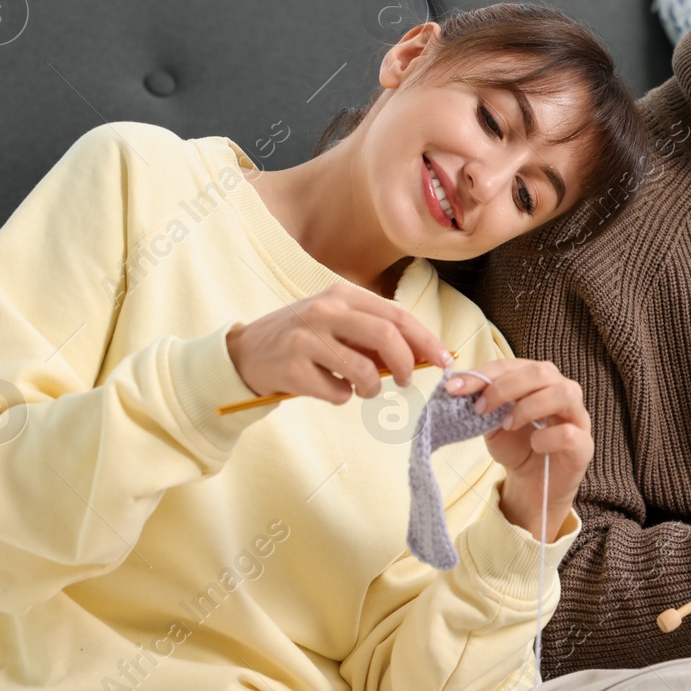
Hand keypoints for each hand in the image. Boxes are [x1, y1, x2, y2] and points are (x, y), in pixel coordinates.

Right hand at [223, 283, 451, 404]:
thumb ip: (373, 334)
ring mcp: (306, 338)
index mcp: (341, 294)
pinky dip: (342, 396)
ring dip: (372, 388)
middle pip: (386, 336)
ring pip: (364, 369)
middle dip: (407, 364)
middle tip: (407, 381)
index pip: (396, 315)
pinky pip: (337, 392)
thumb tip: (422, 354)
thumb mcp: (336, 322)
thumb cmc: (303, 338)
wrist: (245, 353)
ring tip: (362, 388)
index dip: (426, 339)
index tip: (444, 359)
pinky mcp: (292, 368)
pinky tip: (327, 387)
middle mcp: (324, 310)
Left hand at [443, 359, 592, 541]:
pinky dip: (547, 438)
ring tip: (507, 424)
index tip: (454, 387)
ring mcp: (577, 416)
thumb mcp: (491, 422)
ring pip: (563, 393)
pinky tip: (535, 445)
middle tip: (480, 407)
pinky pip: (570, 433)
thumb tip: (458, 387)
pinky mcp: (584, 445)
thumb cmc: (516, 447)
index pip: (512, 364)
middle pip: (541, 371)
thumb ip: (482, 403)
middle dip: (505, 386)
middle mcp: (561, 390)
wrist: (533, 484)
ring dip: (529, 406)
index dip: (483, 373)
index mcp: (538, 380)